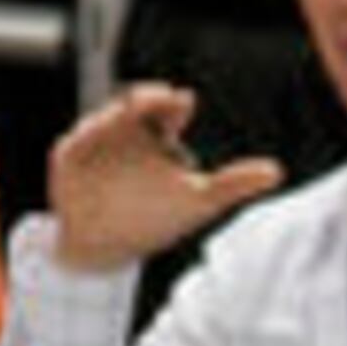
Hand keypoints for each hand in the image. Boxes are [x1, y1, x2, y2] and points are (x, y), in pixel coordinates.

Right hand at [45, 83, 284, 272]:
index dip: (171, 101)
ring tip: (116, 125)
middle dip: (142, 99)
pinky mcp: (69, 157)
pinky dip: (81, 143)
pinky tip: (86, 145)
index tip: (182, 100)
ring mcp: (92, 141)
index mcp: (155, 132)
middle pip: (132, 103)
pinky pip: (73, 145)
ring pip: (101, 122)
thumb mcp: (200, 201)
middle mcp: (124, 130)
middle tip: (154, 99)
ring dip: (108, 122)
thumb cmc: (156, 218)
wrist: (103, 247)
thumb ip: (235, 183)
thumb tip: (277, 171)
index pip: (165, 107)